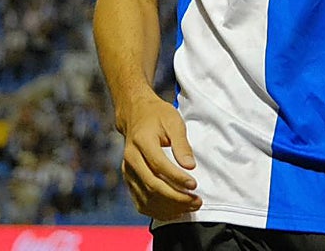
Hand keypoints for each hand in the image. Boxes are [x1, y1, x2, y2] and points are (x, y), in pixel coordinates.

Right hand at [118, 95, 202, 220]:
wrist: (135, 115)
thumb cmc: (158, 116)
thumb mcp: (174, 122)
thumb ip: (182, 144)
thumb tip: (190, 166)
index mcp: (141, 141)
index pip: (159, 165)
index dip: (177, 178)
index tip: (194, 185)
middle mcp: (131, 159)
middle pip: (152, 185)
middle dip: (176, 197)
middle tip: (196, 201)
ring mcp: (128, 171)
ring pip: (146, 197)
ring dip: (169, 206)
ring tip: (190, 207)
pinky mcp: (129, 179)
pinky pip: (140, 201)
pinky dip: (157, 210)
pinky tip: (174, 211)